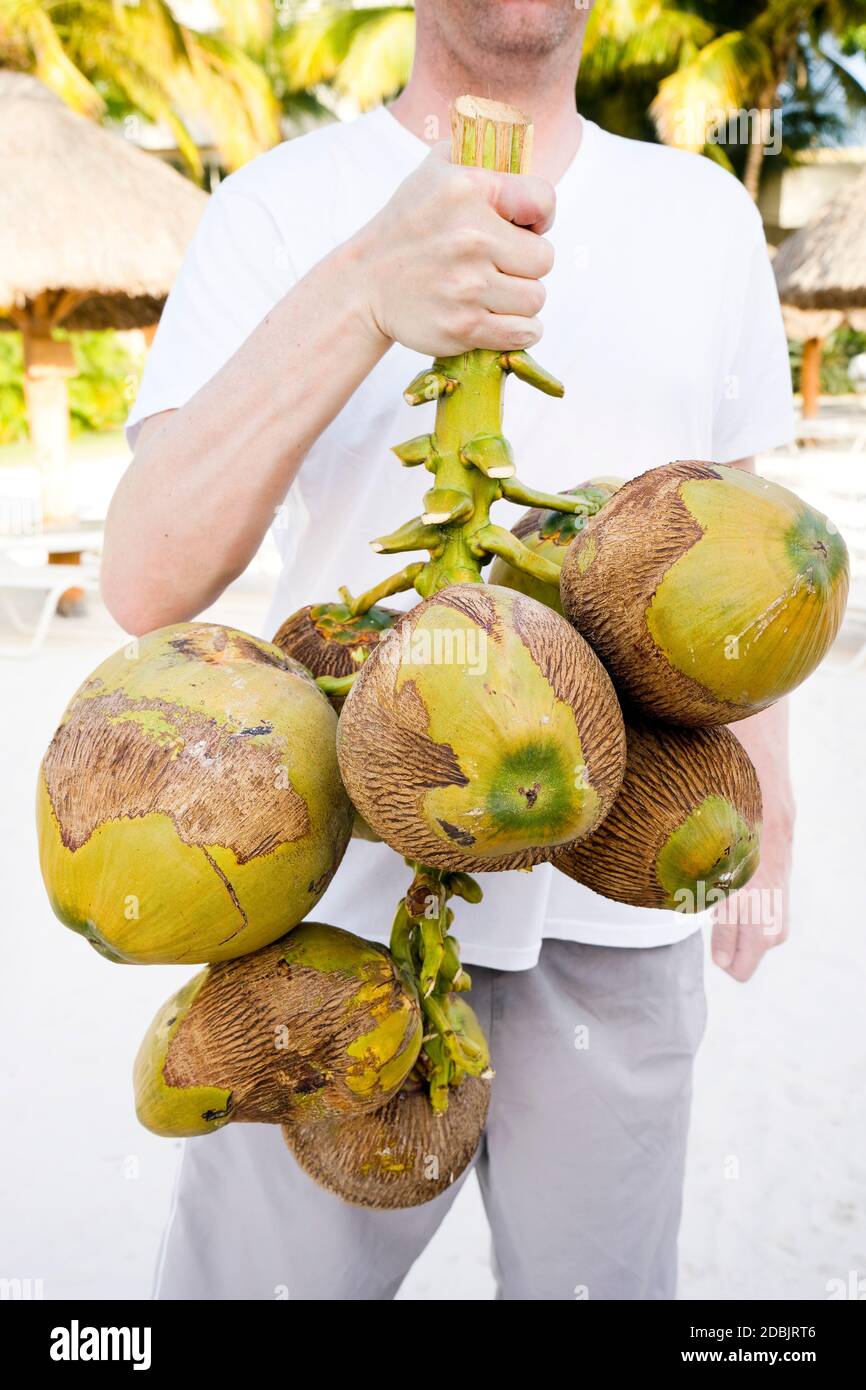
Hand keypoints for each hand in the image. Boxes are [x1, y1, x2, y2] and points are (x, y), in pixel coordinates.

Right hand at [350, 144, 555, 357]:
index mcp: (469, 189)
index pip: (543, 201)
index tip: (526, 229)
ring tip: (497, 292)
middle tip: (502, 265)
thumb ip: (477, 149)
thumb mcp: (433, 169)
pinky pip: (523, 333)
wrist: (365, 285)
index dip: (541, 218)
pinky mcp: (464, 326)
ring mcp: (467, 286)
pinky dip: (521, 330)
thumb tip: (517, 141)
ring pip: (535, 299)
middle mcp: (471, 237)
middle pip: (543, 260)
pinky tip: (505, 320)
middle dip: (527, 264)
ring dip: (522, 299)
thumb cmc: (408, 225)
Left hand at [711, 827, 791, 981]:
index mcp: (762, 937)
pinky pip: (752, 925)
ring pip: (745, 939)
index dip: (720, 955)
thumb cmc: (741, 863)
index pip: (738, 971)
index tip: (713, 927)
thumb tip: (722, 964)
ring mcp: (779, 924)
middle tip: (721, 906)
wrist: (769, 832)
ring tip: (731, 895)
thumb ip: (724, 934)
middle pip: (741, 955)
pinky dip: (742, 912)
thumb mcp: (726, 898)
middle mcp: (775, 935)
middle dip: (725, 938)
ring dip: (733, 923)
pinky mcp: (779, 913)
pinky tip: (741, 890)